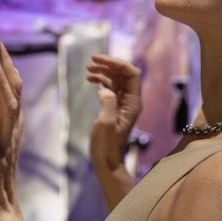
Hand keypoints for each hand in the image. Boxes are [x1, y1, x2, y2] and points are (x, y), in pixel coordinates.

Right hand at [86, 54, 141, 177]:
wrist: (106, 160)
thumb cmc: (107, 145)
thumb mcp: (106, 123)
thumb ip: (108, 102)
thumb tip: (104, 88)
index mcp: (133, 103)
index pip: (132, 74)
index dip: (118, 63)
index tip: (100, 60)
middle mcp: (130, 101)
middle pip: (124, 73)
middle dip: (109, 64)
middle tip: (91, 61)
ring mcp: (122, 104)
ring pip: (116, 79)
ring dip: (103, 71)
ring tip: (88, 70)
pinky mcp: (113, 107)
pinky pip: (110, 88)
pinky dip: (100, 81)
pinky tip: (90, 80)